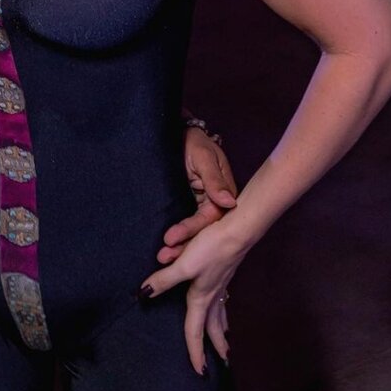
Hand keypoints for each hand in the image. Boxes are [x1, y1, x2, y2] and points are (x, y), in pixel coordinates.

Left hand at [141, 215, 247, 373]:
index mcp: (201, 299)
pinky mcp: (225, 273)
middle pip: (214, 327)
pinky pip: (224, 298)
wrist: (238, 231)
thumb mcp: (184, 266)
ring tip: (226, 339)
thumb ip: (164, 280)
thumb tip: (144, 294)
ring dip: (222, 329)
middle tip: (224, 362)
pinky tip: (224, 304)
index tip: (200, 373)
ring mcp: (221, 284)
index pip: (195, 332)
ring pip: (221, 313)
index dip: (196, 353)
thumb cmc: (212, 249)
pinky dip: (224, 309)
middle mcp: (212, 296)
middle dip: (218, 346)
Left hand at [157, 127, 237, 264]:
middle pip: (203, 229)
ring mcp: (204, 204)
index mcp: (225, 192)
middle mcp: (217, 202)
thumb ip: (214, 179)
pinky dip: (178, 236)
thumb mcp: (203, 157)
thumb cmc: (195, 141)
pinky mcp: (193, 205)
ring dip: (180, 244)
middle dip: (184, 244)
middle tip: (163, 255)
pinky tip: (166, 249)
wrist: (182, 133)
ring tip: (161, 257)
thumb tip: (229, 202)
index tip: (171, 238)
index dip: (191, 229)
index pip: (210, 217)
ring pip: (195, 230)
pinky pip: (187, 224)